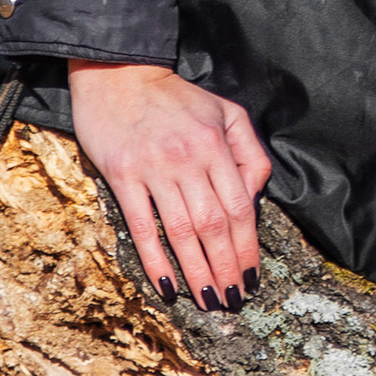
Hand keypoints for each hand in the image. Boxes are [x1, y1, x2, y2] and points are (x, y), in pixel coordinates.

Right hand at [68, 61, 269, 309]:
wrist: (119, 73)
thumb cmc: (176, 98)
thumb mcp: (226, 113)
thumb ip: (249, 153)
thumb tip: (256, 196)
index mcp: (215, 145)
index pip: (240, 207)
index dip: (248, 247)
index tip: (252, 277)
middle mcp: (188, 159)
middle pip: (214, 226)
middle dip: (226, 268)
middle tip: (232, 301)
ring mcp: (153, 168)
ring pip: (181, 231)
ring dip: (197, 271)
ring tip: (208, 300)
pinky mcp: (122, 175)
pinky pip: (141, 226)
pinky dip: (155, 260)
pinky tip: (167, 286)